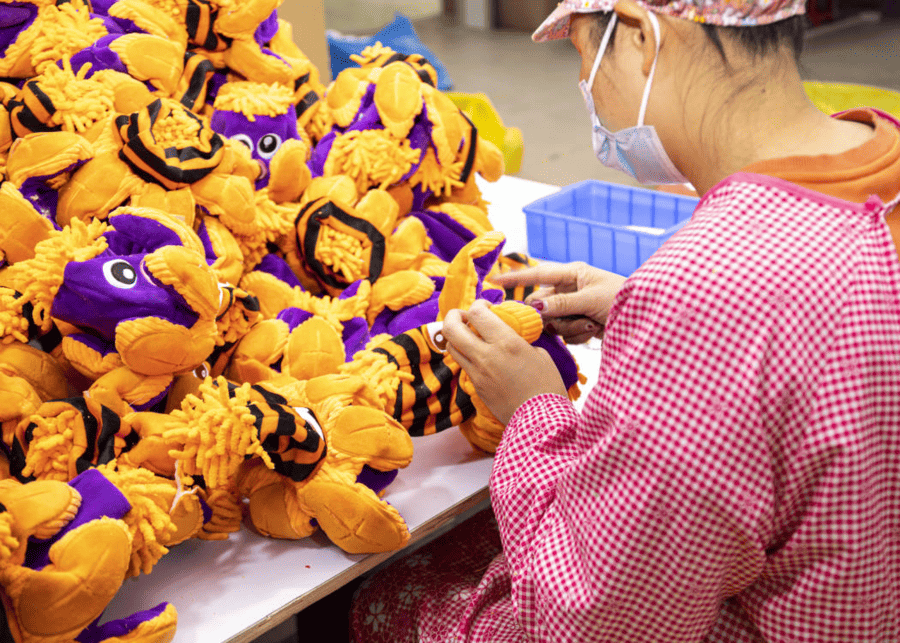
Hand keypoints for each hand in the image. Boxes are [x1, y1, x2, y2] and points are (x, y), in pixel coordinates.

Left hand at [443, 300, 566, 425]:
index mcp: (505, 342)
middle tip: (463, 315)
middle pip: (451, 328)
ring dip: (456, 336)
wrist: (540, 420)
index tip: (486, 306)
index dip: (478, 304)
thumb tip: (510, 335)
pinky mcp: (476, 387)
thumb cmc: (547, 386)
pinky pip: (463, 364)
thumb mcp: (539, 354)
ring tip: (468, 334)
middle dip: (453, 316)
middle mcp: (486, 355)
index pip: (477, 313)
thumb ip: (519, 341)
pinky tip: (479, 355)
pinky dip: (466, 354)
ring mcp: (477, 372)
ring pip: (451, 347)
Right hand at [490, 261, 625, 343]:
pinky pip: (565, 333)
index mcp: (573, 273)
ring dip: (571, 327)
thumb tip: (535, 307)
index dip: (515, 279)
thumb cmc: (621, 300)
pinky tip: (595, 330)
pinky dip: (578, 335)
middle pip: (543, 304)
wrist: (646, 320)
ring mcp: (574, 308)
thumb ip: (561, 303)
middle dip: (554, 315)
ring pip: (553, 321)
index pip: (537, 273)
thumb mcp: (590, 299)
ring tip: (592, 324)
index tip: (493, 281)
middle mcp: (570, 289)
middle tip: (572, 318)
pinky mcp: (580, 324)